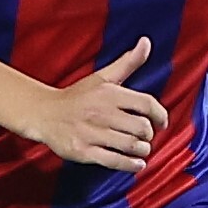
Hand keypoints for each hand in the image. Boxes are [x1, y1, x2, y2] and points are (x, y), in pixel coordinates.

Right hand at [28, 37, 167, 172]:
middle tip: (145, 137)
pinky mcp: (84, 151)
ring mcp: (92, 133)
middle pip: (142, 128)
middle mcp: (102, 113)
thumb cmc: (77, 96)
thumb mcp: (102, 77)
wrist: (44, 114)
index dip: (160, 115)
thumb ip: (128, 62)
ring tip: (141, 150)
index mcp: (109, 93)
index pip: (146, 104)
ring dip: (142, 150)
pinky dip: (130, 165)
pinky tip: (136, 164)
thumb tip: (146, 42)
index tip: (162, 123)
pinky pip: (115, 161)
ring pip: (131, 146)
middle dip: (148, 135)